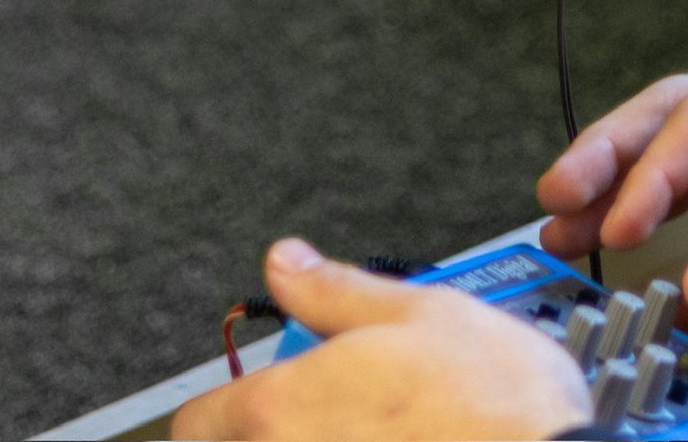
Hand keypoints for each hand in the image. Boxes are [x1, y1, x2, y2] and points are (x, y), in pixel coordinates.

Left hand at [171, 239, 590, 440]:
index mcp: (279, 408)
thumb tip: (285, 262)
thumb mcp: (418, 311)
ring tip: (381, 431)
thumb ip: (333, 291)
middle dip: (274, 431)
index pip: (196, 420)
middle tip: (336, 412)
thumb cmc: (491, 406)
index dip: (222, 403)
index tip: (255, 396)